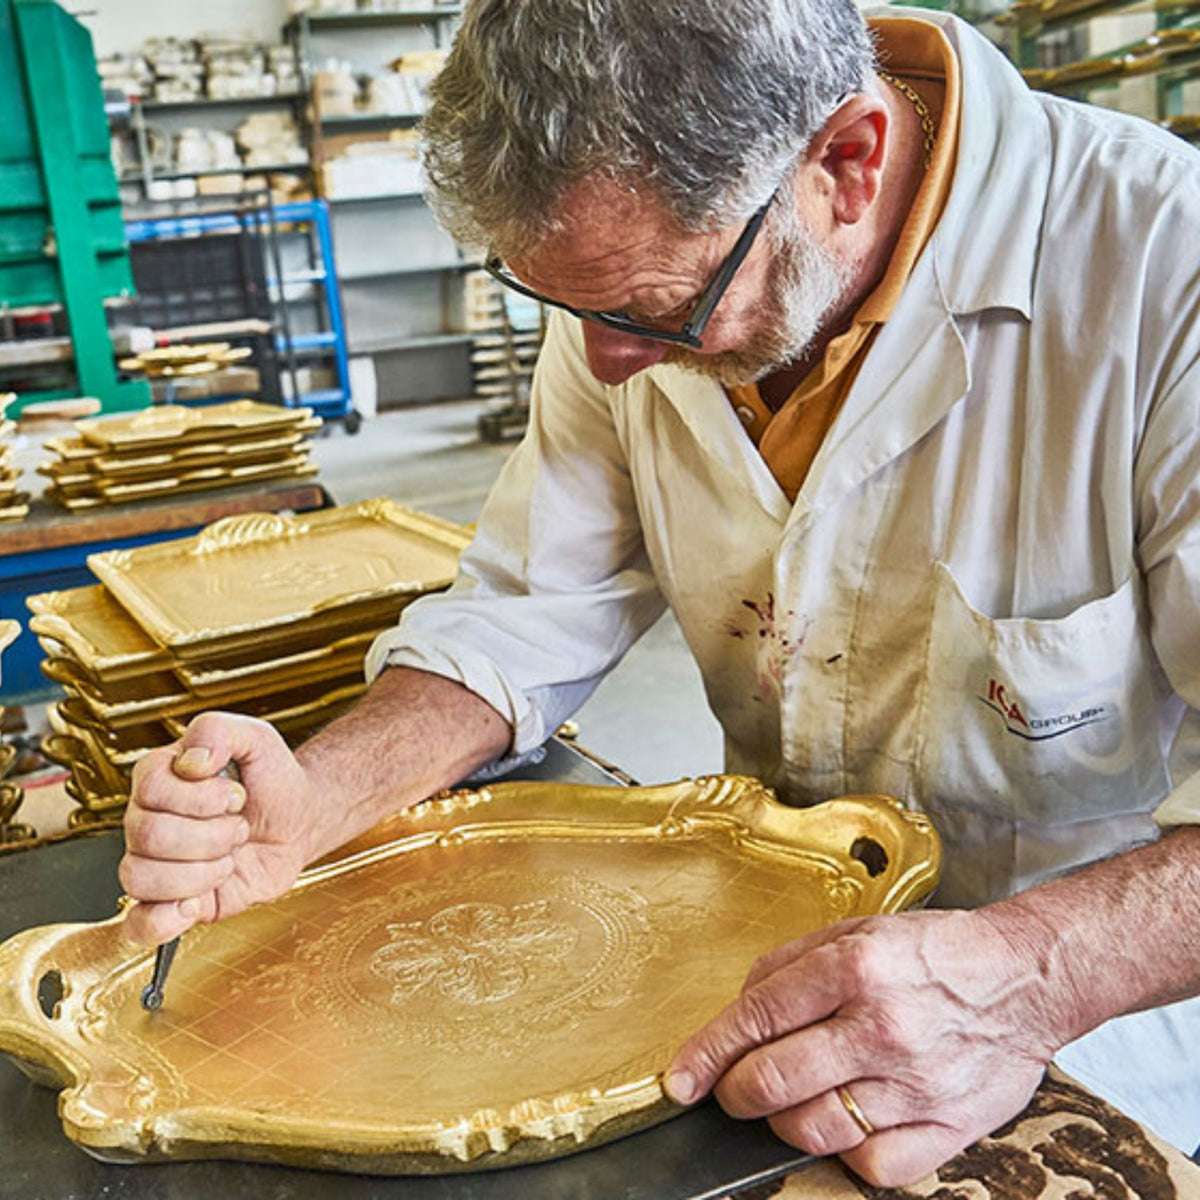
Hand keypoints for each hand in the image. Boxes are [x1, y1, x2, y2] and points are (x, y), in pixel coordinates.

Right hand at [121, 712, 323, 945]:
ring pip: (141, 878)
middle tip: (238, 827)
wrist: (298, 820)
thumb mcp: (256, 738)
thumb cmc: (272, 779)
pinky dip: (163, 921)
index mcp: (159, 778)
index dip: (203, 798)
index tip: (235, 795)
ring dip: (202, 871)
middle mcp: (147, 821)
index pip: (152, 790)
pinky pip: (139, 924)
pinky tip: (194, 904)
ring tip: (228, 858)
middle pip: (149, 837)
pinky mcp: (172, 902)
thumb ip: (219, 730)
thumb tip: (193, 759)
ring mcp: (157, 863)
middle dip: (212, 835)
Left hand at [664, 909, 1064, 1187]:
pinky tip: (848, 1122)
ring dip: (783, 1122)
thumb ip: (787, 965)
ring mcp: (915, 1084)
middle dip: (735, 1093)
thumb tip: (738, 1008)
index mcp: (854, 969)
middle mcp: (881, 1028)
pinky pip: (871, 1166)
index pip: (756, 1019)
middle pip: (773, 1083)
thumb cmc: (936, 953)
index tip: (680, 1080)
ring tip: (792, 1100)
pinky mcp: (947, 1127)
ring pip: (813, 1130)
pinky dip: (846, 1152)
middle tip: (734, 1090)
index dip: (705, 1054)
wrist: (1026, 977)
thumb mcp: (855, 931)